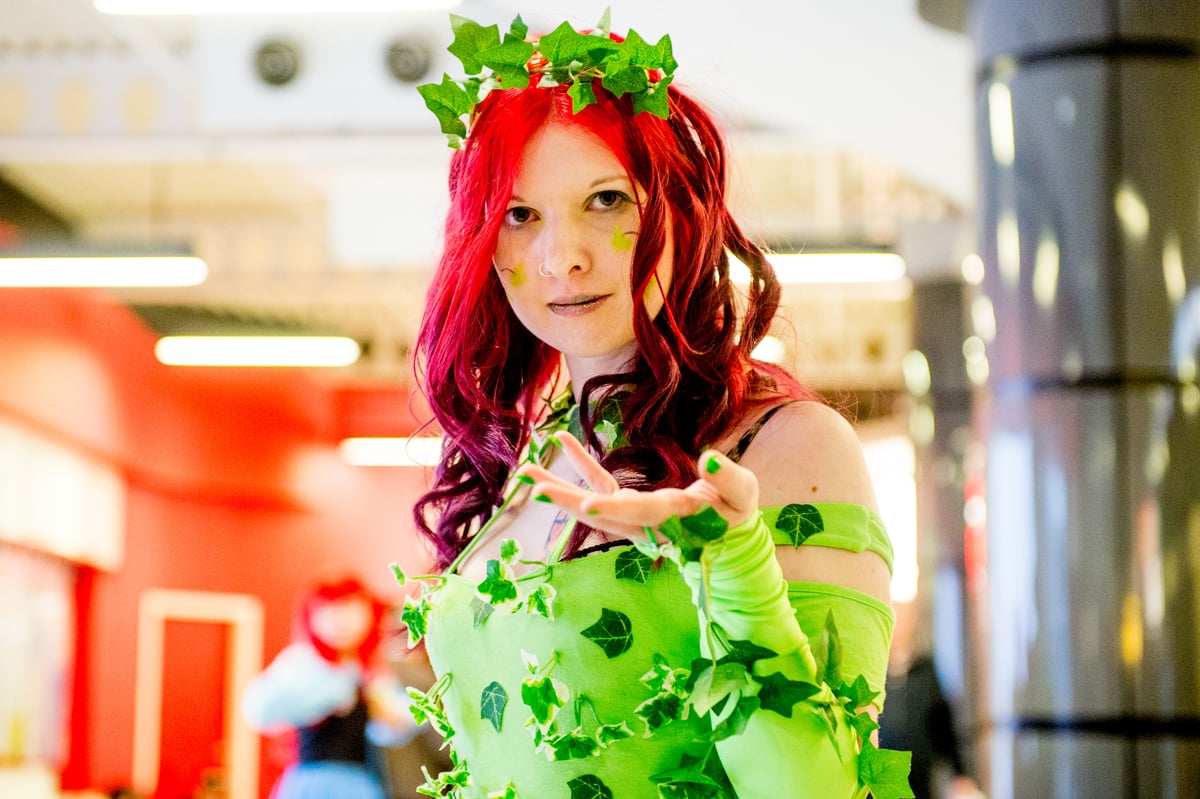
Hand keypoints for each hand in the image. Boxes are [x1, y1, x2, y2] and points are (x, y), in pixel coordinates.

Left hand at [516, 431, 759, 540]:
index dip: (612, 508)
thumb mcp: (743, 495)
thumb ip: (729, 478)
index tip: (584, 504)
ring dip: (558, 488)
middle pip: (601, 512)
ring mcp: (634, 515)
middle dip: (565, 500)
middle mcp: (645, 521)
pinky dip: (582, 466)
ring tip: (525, 472)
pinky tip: (562, 443)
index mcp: (673, 518)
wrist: (726, 541)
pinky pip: (602, 484)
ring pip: (592, 501)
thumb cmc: (736, 515)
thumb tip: (710, 455)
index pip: (639, 513)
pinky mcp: (632, 505)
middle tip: (531, 486)